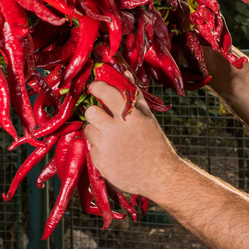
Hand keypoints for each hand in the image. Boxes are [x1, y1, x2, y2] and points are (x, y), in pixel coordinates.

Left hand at [83, 79, 180, 199]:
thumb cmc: (155, 143)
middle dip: (95, 112)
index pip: (104, 91)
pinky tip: (114, 153)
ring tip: (111, 138)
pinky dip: (100, 150)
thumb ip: (133, 95)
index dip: (97, 87)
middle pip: (90, 111)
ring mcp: (106, 147)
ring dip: (96, 131)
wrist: (160, 176)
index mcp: (130, 115)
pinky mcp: (100, 163)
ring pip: (88, 130)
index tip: (95, 87)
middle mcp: (116, 129)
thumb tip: (124, 73)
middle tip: (103, 117)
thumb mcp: (147, 117)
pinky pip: (92, 149)